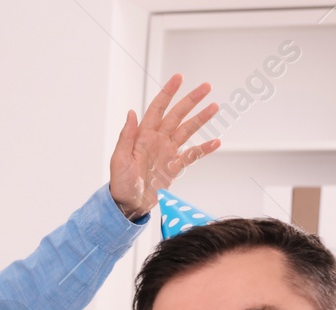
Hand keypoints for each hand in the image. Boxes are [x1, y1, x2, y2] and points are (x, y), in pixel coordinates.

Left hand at [108, 73, 221, 219]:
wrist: (128, 204)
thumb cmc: (120, 183)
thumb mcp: (119, 159)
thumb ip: (126, 136)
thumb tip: (131, 113)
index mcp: (143, 136)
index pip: (157, 109)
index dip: (168, 93)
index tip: (179, 78)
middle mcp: (157, 140)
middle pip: (177, 115)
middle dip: (191, 100)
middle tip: (206, 87)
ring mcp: (167, 152)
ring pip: (187, 131)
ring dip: (201, 119)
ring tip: (214, 107)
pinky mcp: (174, 167)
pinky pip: (192, 155)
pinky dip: (204, 149)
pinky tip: (216, 142)